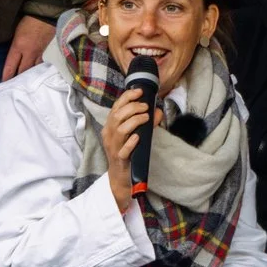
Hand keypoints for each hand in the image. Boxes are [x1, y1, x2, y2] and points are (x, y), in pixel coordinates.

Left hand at [2, 16, 53, 78]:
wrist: (46, 14)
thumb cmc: (28, 20)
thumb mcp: (16, 32)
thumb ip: (14, 45)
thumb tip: (11, 55)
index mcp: (18, 46)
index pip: (10, 66)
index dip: (6, 76)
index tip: (3, 83)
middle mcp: (29, 53)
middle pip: (22, 71)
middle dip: (17, 79)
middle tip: (13, 87)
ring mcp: (39, 53)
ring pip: (33, 69)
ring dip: (28, 76)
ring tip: (24, 84)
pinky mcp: (47, 52)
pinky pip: (41, 64)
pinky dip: (38, 70)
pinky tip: (36, 74)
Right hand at [101, 85, 153, 209]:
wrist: (121, 175)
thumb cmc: (128, 151)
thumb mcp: (134, 133)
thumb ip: (144, 122)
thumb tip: (158, 111)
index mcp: (110, 126)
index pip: (116, 107)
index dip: (127, 97)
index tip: (140, 91)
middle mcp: (109, 134)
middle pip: (117, 116)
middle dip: (133, 107)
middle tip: (146, 107)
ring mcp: (113, 147)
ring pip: (120, 130)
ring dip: (134, 120)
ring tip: (146, 118)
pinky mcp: (120, 159)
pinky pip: (124, 149)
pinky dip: (131, 142)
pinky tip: (138, 136)